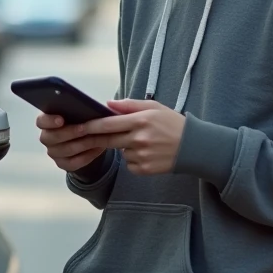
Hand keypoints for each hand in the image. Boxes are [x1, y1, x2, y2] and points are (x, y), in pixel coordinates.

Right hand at [37, 113, 108, 172]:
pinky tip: (98, 148)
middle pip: (52, 137)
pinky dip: (88, 155)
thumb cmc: (82, 120)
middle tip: (85, 128)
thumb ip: (85, 106)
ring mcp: (54, 152)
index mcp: (47, 121)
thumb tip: (105, 104)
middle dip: (70, 132)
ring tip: (97, 137)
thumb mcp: (82, 111)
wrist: (87, 139)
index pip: (41, 121)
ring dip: (83, 143)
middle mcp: (47, 138)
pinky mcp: (63, 164)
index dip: (49, 121)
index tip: (61, 119)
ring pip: (65, 150)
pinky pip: (74, 162)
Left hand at [38, 99, 185, 175]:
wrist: (194, 147)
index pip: (108, 124)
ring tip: (143, 142)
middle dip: (94, 138)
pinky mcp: (144, 169)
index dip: (91, 126)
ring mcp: (141, 156)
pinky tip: (147, 153)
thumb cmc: (173, 124)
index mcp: (141, 121)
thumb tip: (108, 104)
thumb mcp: (154, 107)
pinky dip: (133, 159)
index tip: (79, 126)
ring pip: (120, 152)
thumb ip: (130, 105)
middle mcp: (139, 139)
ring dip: (123, 147)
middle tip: (83, 136)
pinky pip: (129, 164)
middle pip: (107, 140)